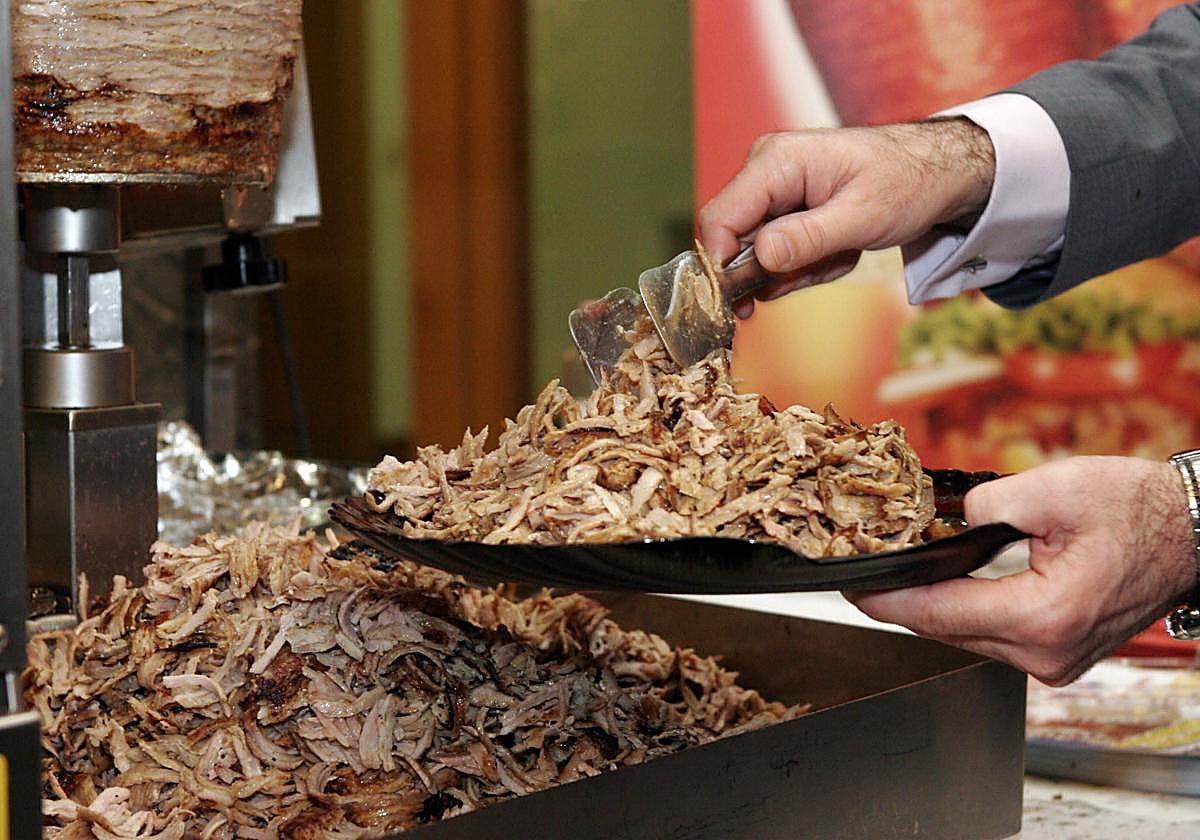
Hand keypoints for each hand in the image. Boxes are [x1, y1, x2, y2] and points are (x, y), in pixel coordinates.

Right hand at [698, 119, 995, 317]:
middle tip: (823, 270)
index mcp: (776, 161)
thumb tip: (760, 256)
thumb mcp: (862, 217)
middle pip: (736, 241)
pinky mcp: (782, 206)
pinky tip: (837, 251)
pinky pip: (776, 251)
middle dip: (775, 271)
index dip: (721, 265)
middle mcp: (764, 170)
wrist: (936, 171)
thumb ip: (808, 238)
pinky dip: (806, 263)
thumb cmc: (906, 182)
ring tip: (840, 256)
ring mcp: (772, 188)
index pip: (720, 219)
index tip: (743, 302)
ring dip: (797, 269)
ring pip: (757, 252)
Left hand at [845, 457, 1195, 684]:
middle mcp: (1046, 652)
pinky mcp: (1058, 654)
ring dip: (936, 607)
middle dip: (904, 602)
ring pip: (969, 636)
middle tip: (863, 576)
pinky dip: (968, 611)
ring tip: (900, 576)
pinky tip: (948, 587)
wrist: (1191, 535)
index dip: (887, 602)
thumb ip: (987, 502)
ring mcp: (1054, 661)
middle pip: (948, 630)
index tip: (852, 591)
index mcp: (1043, 616)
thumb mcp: (1055, 488)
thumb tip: (951, 516)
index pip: (938, 614)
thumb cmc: (1138, 511)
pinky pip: (993, 636)